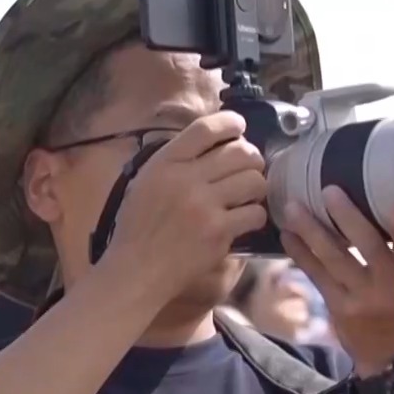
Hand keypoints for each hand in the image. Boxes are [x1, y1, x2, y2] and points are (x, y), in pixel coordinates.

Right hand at [105, 112, 268, 295]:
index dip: (230, 123)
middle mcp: (186, 179)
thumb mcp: (145, 182)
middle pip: (239, 151)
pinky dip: (254, 215)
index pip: (206, 128)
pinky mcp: (219, 233)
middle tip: (250, 167)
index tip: (239, 127)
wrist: (136, 270)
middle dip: (252, 157)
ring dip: (257, 186)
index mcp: (165, 163)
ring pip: (253, 180)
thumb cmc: (138, 227)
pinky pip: (254, 213)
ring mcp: (204, 207)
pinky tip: (244, 219)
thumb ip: (175, 162)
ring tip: (249, 194)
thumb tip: (213, 145)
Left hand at [281, 190, 393, 371]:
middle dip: (348, 218)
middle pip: (371, 248)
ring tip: (293, 207)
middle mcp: (393, 287)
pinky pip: (317, 275)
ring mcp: (364, 299)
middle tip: (329, 191)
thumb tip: (382, 202)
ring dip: (312, 231)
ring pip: (336, 259)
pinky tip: (287, 235)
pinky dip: (301, 254)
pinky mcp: (339, 308)